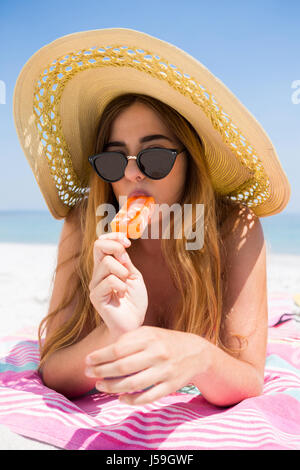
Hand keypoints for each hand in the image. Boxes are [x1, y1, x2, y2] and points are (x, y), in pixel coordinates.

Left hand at [84, 326, 208, 405]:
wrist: (196, 352)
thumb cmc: (164, 341)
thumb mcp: (149, 332)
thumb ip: (128, 339)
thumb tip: (103, 353)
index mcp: (150, 337)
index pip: (118, 348)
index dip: (100, 356)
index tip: (88, 360)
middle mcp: (157, 353)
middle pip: (123, 366)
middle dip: (101, 371)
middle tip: (88, 374)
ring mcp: (165, 371)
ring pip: (133, 383)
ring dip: (112, 387)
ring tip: (100, 386)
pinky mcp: (170, 386)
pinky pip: (147, 397)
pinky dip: (131, 400)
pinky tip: (120, 398)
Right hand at [89, 232, 147, 335]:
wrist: (133, 323)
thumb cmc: (134, 300)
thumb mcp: (134, 275)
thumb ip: (125, 261)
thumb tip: (120, 247)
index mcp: (106, 266)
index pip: (101, 242)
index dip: (114, 236)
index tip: (128, 242)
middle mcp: (97, 273)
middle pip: (98, 245)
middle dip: (117, 247)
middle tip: (128, 262)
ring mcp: (95, 284)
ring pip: (108, 263)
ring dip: (124, 272)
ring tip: (126, 286)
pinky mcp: (95, 297)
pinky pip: (109, 281)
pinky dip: (122, 286)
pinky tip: (122, 296)